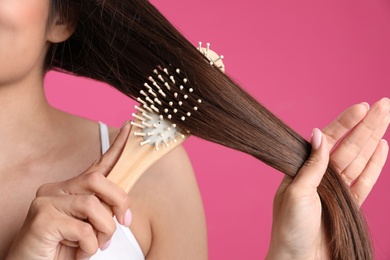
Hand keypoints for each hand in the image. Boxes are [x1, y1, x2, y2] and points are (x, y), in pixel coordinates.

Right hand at [6, 123, 132, 259]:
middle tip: (124, 222)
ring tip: (95, 244)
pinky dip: (89, 246)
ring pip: (93, 205)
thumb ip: (102, 211)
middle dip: (119, 202)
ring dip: (103, 231)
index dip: (116, 147)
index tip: (128, 127)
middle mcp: (56, 190)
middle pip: (98, 180)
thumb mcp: (88, 226)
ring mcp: (47, 202)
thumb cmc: (60, 249)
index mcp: (70, 190)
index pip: (97, 164)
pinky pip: (83, 229)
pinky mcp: (42, 219)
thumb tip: (122, 208)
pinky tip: (78, 252)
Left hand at [266, 98, 388, 259]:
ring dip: (374, 139)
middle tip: (384, 104)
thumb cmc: (290, 227)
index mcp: (304, 168)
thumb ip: (312, 165)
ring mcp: (337, 188)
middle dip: (367, 124)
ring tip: (386, 118)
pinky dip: (375, 165)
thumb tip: (318, 134)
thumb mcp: (296, 192)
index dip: (345, 122)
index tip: (360, 106)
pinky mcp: (349, 203)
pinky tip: (383, 147)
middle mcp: (322, 175)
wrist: (299, 259)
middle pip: (349, 145)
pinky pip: (365, 180)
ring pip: (360, 158)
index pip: (328, 139)